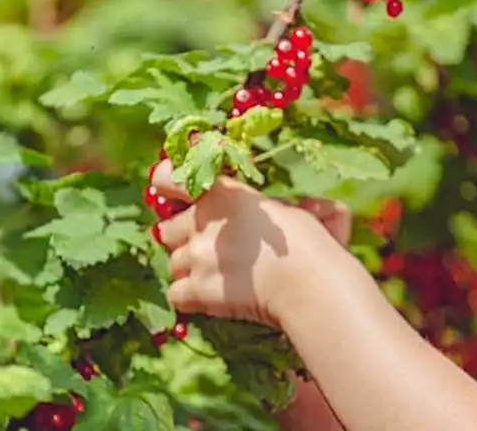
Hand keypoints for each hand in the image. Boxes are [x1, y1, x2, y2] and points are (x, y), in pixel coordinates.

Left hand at [150, 159, 351, 327]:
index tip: (166, 183)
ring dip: (190, 270)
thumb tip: (303, 206)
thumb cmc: (311, 244)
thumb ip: (276, 205)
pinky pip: (176, 294)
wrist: (310, 284)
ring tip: (218, 276)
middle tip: (209, 247)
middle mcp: (201, 221)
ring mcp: (195, 257)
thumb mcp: (292, 209)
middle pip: (167, 229)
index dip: (166, 181)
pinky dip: (190, 298)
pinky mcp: (196, 290)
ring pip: (173, 263)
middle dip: (184, 237)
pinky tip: (211, 298)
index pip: (170, 178)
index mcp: (223, 193)